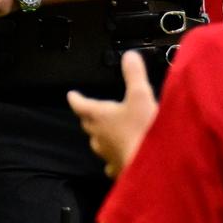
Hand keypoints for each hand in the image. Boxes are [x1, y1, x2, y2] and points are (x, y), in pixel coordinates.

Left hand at [67, 51, 158, 177]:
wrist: (150, 163)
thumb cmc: (142, 129)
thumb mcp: (141, 96)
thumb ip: (134, 75)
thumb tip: (129, 56)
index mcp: (99, 115)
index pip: (80, 105)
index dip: (76, 98)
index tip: (71, 95)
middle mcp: (97, 134)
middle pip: (88, 122)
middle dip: (88, 116)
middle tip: (90, 111)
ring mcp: (105, 152)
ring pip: (97, 141)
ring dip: (101, 134)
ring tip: (106, 131)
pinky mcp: (116, 166)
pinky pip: (110, 161)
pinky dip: (112, 157)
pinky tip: (117, 158)